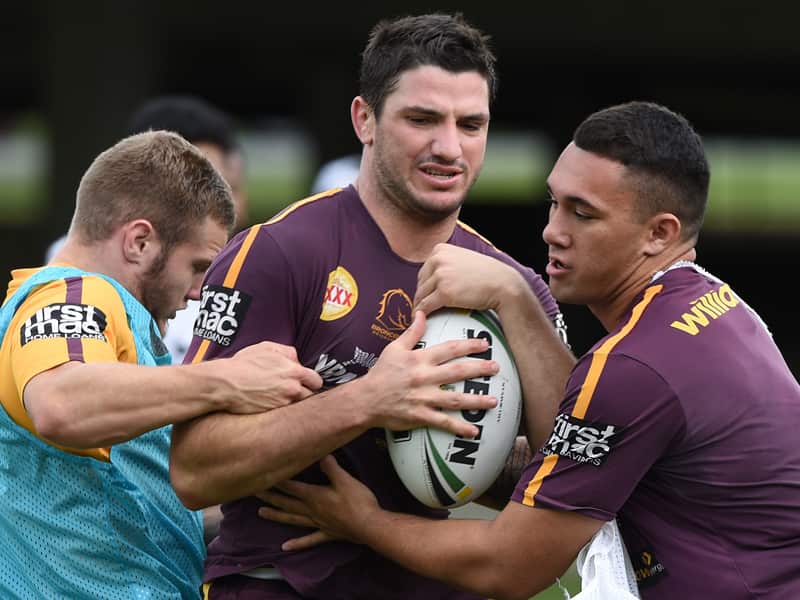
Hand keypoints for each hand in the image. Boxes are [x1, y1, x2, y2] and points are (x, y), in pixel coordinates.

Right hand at [222, 341, 322, 413]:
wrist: (225, 383)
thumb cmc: (243, 364)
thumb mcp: (267, 347)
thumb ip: (287, 352)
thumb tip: (296, 360)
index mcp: (294, 371)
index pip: (316, 381)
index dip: (311, 381)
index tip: (306, 382)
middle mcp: (292, 388)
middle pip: (311, 396)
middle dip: (305, 393)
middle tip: (293, 390)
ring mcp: (283, 403)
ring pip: (298, 406)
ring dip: (293, 402)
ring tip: (279, 397)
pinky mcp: (273, 414)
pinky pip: (284, 414)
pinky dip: (280, 409)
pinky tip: (270, 403)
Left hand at [256, 455, 378, 550]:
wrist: (369, 526)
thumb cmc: (358, 501)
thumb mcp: (345, 479)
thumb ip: (331, 467)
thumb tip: (320, 455)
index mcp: (314, 496)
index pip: (291, 487)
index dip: (277, 480)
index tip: (263, 474)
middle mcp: (312, 510)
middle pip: (287, 503)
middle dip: (270, 496)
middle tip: (252, 491)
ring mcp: (318, 523)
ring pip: (293, 519)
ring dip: (276, 516)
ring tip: (260, 513)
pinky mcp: (327, 534)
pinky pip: (309, 539)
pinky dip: (297, 543)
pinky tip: (285, 547)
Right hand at [360, 310, 498, 437]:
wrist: (366, 400)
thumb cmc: (381, 373)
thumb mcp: (394, 348)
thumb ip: (411, 332)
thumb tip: (421, 313)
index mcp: (419, 359)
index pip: (449, 349)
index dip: (468, 345)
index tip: (484, 344)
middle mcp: (424, 377)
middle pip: (457, 372)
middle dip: (479, 369)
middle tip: (496, 368)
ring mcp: (423, 398)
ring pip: (455, 399)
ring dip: (476, 400)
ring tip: (493, 400)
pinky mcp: (420, 416)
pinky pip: (443, 422)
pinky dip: (459, 427)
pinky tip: (474, 431)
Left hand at [414, 243, 524, 314]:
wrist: (503, 284)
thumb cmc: (487, 274)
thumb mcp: (463, 259)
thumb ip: (448, 263)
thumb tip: (434, 276)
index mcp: (440, 249)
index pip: (425, 270)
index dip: (426, 285)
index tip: (427, 295)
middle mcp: (438, 259)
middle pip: (421, 282)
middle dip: (422, 295)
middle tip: (425, 308)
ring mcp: (440, 276)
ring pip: (421, 295)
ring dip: (421, 306)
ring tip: (423, 316)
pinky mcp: (444, 292)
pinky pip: (426, 306)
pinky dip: (422, 314)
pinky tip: (423, 320)